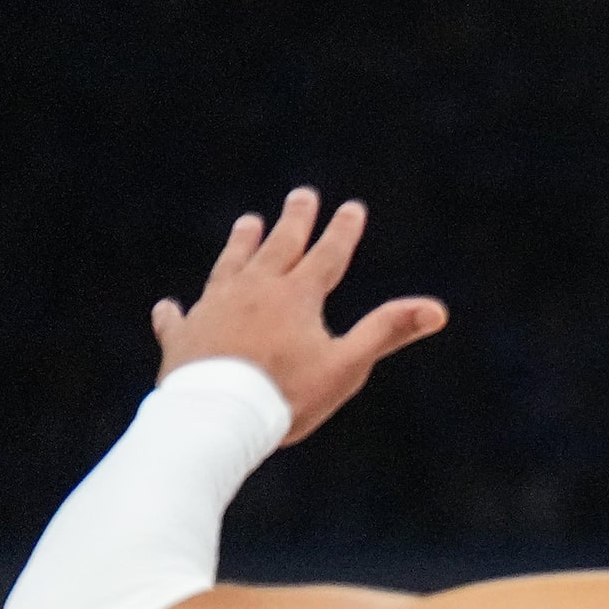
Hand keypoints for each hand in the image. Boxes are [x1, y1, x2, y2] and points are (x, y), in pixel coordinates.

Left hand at [152, 187, 446, 445]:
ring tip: (249, 223)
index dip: (342, 231)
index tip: (352, 207)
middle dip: (294, 220)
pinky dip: (179, 312)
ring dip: (241, 244)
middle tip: (302, 194)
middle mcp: (252, 291)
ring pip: (230, 266)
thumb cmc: (288, 394)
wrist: (218, 414)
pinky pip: (180, 319)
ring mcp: (214, 309)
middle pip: (277, 247)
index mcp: (296, 296)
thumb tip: (437, 309)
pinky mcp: (183, 336)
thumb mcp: (347, 365)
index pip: (326, 255)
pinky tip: (171, 307)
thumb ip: (387, 331)